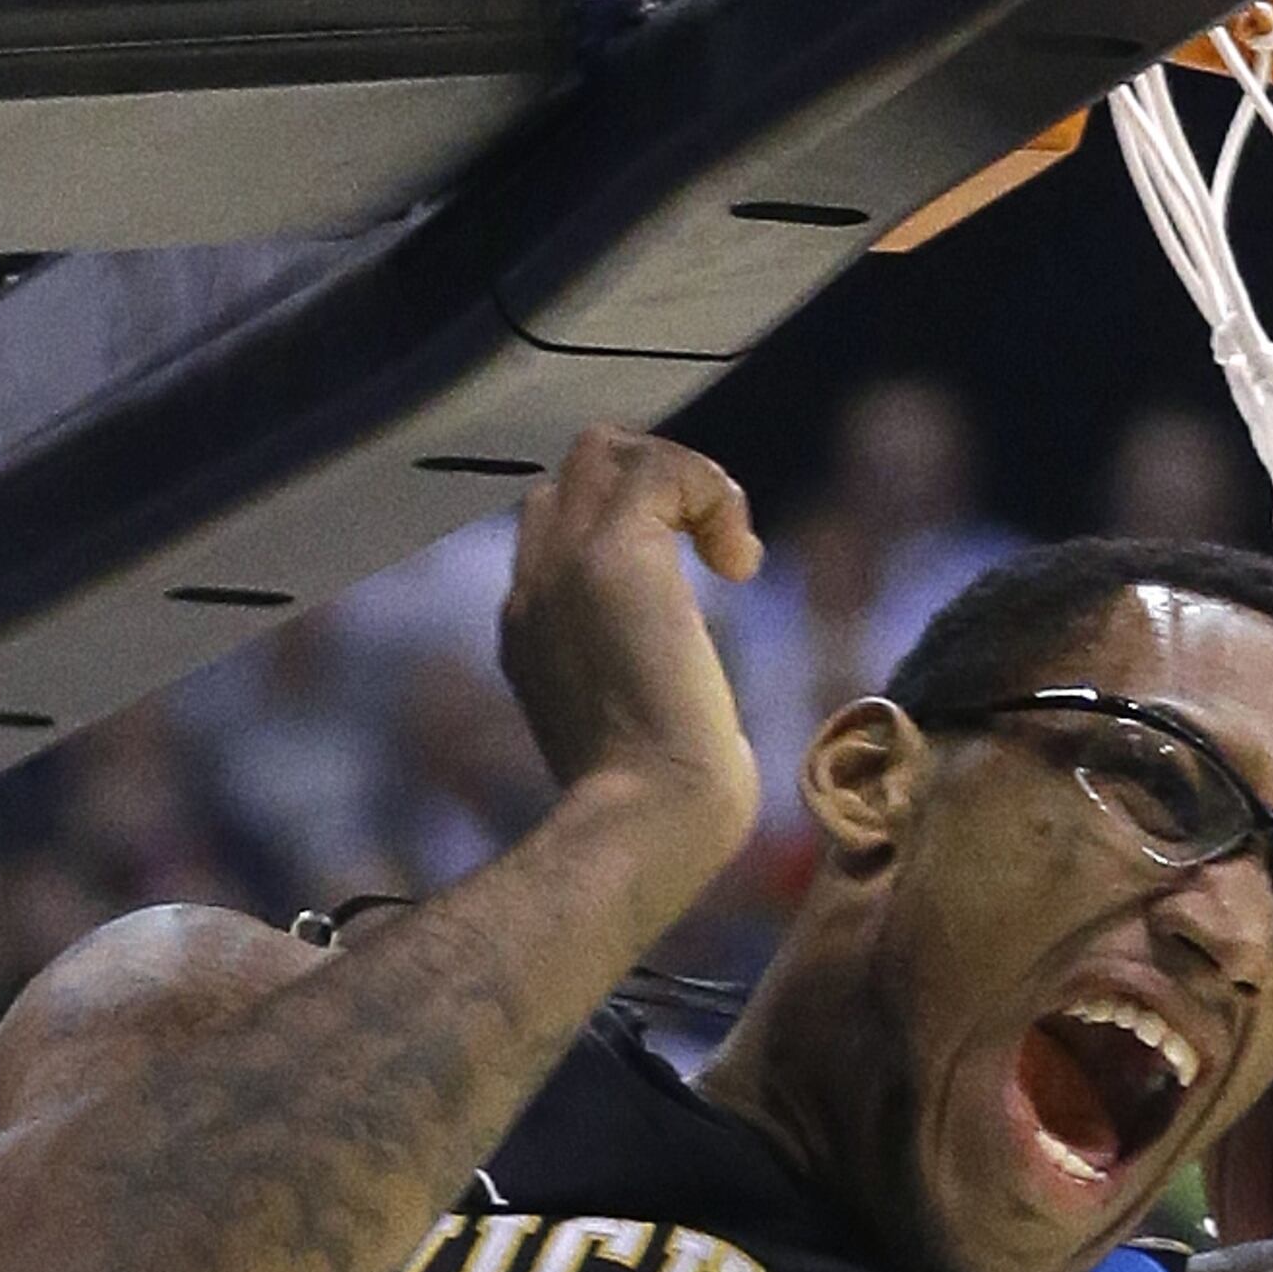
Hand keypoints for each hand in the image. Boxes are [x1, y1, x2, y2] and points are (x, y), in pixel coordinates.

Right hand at [497, 426, 763, 857]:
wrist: (647, 821)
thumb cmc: (664, 807)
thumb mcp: (639, 727)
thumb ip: (641, 672)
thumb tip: (683, 656)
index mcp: (531, 629)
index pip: (558, 524)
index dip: (632, 526)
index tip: (694, 582)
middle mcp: (534, 589)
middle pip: (575, 473)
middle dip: (656, 487)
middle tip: (712, 552)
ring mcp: (564, 567)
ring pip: (607, 450)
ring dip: (685, 482)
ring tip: (729, 553)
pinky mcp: (614, 557)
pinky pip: (661, 468)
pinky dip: (714, 493)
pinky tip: (741, 564)